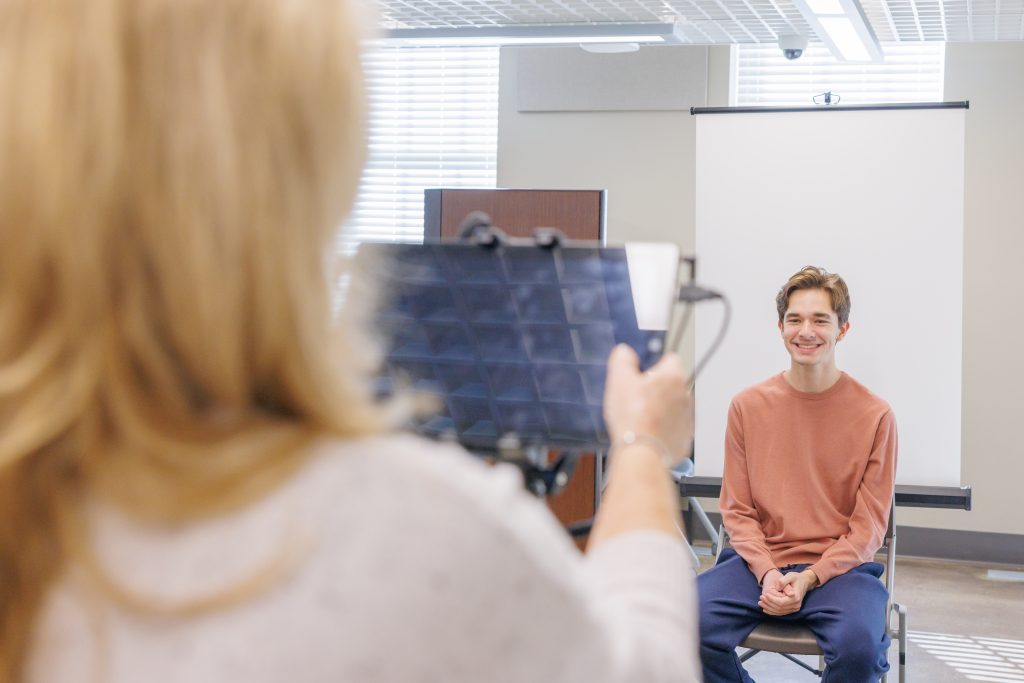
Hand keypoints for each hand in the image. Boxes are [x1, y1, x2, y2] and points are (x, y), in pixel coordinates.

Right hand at [603, 345, 692, 466]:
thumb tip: (625, 352)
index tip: (642, 374)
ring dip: (661, 409)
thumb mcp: (619, 379)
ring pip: (673, 406)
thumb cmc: (633, 418)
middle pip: (671, 384)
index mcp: (673, 376)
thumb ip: (622, 358)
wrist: (642, 453)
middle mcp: (686, 395)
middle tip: (637, 398)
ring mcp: (688, 418)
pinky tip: (647, 432)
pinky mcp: (685, 437)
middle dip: (656, 389)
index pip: (670, 358)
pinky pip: (674, 427)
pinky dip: (663, 428)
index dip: (653, 365)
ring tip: (641, 418)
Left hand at [758, 569, 817, 615]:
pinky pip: (781, 612)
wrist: (804, 582)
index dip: (772, 599)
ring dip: (769, 608)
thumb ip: (783, 581)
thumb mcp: (790, 576)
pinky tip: (765, 608)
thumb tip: (778, 588)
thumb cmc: (796, 578)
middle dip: (768, 604)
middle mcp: (796, 605)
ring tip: (760, 603)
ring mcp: (794, 608)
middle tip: (760, 598)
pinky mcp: (791, 609)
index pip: (781, 602)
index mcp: (795, 598)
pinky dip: (772, 611)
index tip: (765, 594)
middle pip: (779, 608)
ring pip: (779, 612)